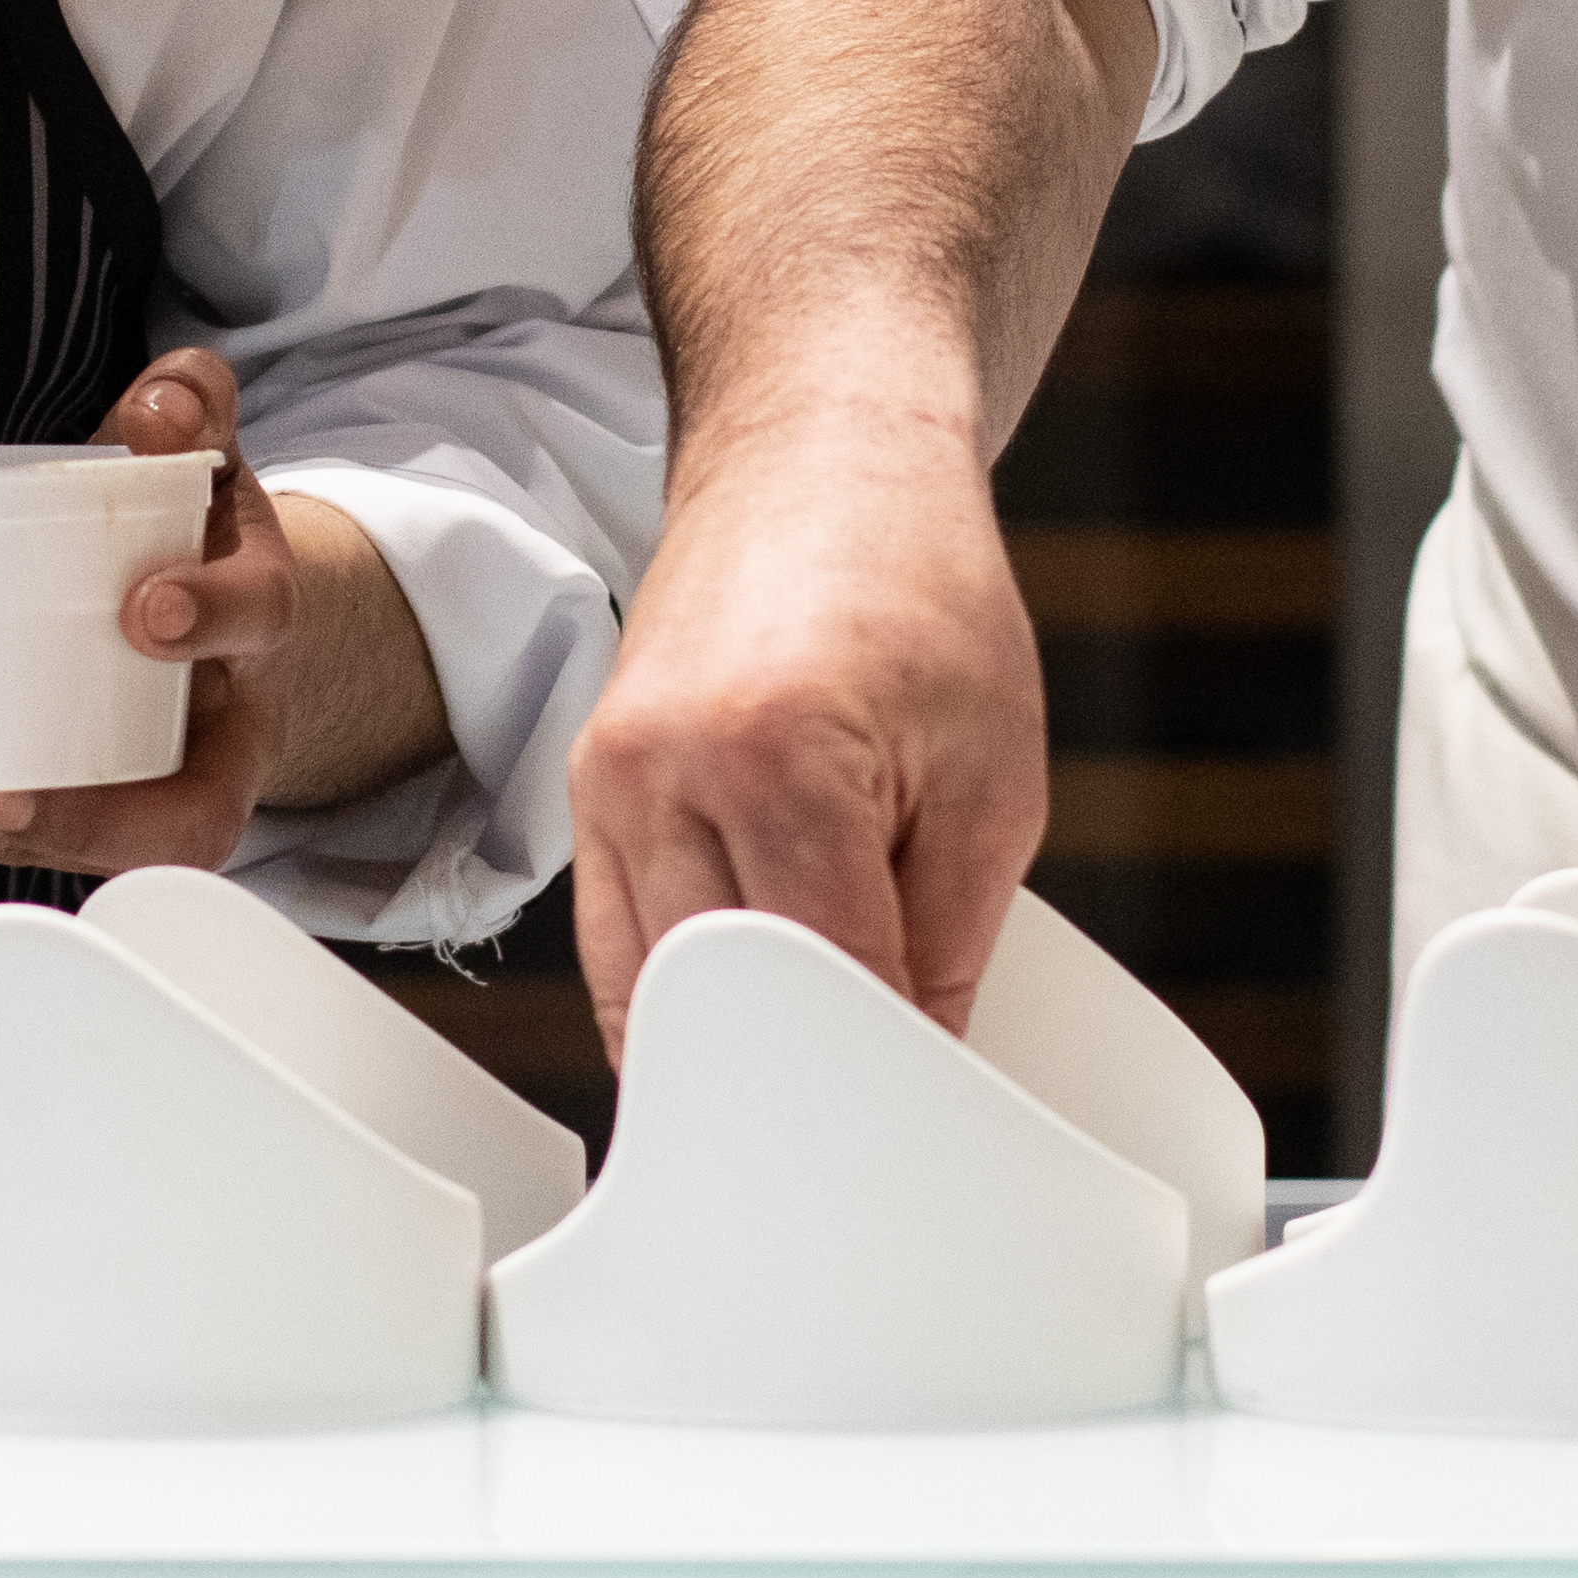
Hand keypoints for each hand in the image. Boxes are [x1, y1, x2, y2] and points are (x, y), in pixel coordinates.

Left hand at [0, 349, 403, 873]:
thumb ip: (190, 409)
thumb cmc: (195, 541)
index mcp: (251, 633)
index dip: (213, 624)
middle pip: (157, 809)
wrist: (209, 624)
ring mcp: (108, 783)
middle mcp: (193, 733)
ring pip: (40, 829)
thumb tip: (158, 406)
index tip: (152, 610)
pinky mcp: (25, 795)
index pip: (257, 636)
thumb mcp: (208, 459)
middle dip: (71, 811)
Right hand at [565, 378, 1049, 1057]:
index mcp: (778, 759)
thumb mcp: (991, 780)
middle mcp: (664, 773)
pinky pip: (616, 944)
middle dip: (805, 1071)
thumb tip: (921, 1074)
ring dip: (730, 1042)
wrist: (821, 455)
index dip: (886, 1073)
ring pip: (649, 997)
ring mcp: (607, 780)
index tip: (929, 1121)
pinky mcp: (586, 785)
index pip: (823, 991)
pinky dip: (679, 998)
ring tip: (818, 1046)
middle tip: (883, 1103)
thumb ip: (947, 946)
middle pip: (721, 1011)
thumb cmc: (918, 586)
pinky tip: (743, 1017)